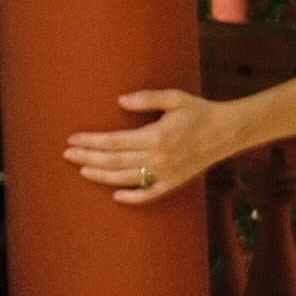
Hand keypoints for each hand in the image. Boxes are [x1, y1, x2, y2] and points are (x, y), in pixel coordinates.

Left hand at [64, 89, 229, 204]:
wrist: (228, 131)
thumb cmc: (200, 111)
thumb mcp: (175, 98)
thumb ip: (147, 98)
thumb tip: (119, 101)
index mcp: (156, 136)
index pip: (115, 141)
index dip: (92, 141)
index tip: (73, 139)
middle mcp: (158, 158)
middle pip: (114, 161)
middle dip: (88, 158)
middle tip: (67, 155)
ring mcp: (166, 173)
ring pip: (126, 178)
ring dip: (101, 176)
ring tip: (82, 170)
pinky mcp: (174, 182)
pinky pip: (149, 194)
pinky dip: (132, 197)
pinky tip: (116, 196)